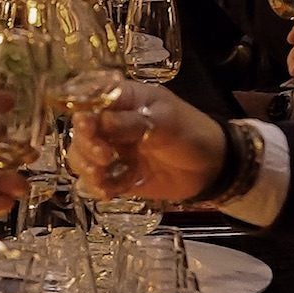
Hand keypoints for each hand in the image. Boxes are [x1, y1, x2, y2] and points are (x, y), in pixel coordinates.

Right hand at [66, 81, 226, 203]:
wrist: (212, 167)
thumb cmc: (190, 132)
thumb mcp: (166, 121)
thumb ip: (132, 122)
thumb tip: (99, 122)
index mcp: (123, 100)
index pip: (90, 100)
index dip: (82, 111)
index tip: (86, 125)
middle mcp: (111, 123)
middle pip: (81, 131)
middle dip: (86, 145)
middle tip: (105, 156)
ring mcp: (113, 150)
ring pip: (82, 157)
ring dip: (86, 167)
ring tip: (101, 178)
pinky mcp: (118, 175)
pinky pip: (97, 181)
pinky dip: (98, 187)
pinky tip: (107, 192)